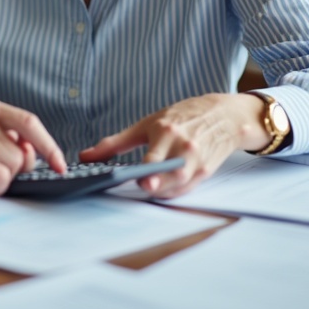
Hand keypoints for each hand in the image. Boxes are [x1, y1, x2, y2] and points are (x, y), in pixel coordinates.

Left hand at [78, 93, 265, 197]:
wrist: (223, 116)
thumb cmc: (181, 117)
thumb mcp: (146, 124)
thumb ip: (115, 143)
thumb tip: (85, 157)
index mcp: (168, 131)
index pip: (155, 155)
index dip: (147, 169)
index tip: (139, 178)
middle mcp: (185, 147)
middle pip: (172, 173)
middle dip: (159, 184)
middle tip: (145, 186)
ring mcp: (198, 161)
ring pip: (180, 184)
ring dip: (163, 191)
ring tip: (148, 189)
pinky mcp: (206, 171)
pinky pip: (188, 188)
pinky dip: (173, 192)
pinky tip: (160, 191)